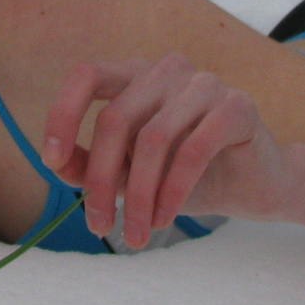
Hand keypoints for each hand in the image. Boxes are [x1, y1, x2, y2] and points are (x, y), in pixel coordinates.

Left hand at [41, 55, 290, 248]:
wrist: (253, 187)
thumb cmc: (184, 176)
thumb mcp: (130, 174)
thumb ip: (91, 164)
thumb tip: (55, 162)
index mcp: (137, 76)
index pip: (88, 75)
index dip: (63, 114)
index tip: (51, 160)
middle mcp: (168, 70)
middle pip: (116, 120)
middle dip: (102, 180)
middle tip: (100, 227)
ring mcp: (205, 83)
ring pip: (153, 139)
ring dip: (140, 196)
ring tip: (137, 234)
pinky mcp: (238, 106)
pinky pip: (193, 150)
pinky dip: (173, 191)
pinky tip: (166, 218)